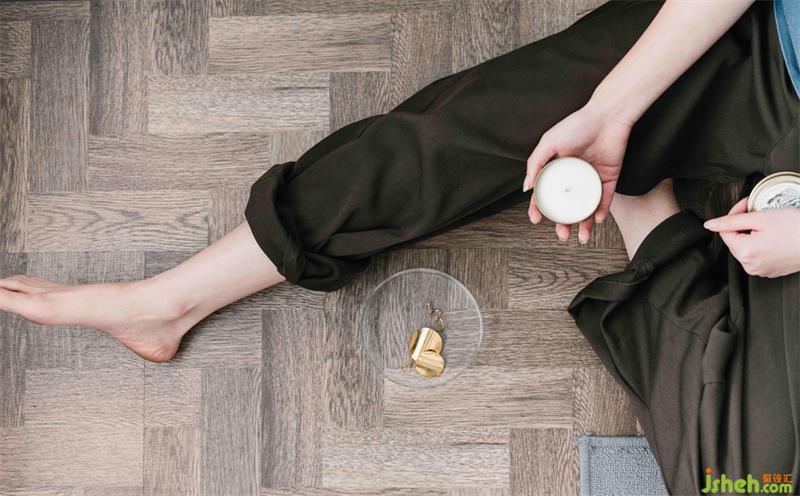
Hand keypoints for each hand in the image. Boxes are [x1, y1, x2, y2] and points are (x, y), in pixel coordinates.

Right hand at [523, 102, 632, 242]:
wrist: (608, 117)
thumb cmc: (577, 125)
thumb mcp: (549, 142)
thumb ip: (535, 164)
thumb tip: (526, 188)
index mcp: (557, 168)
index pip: (545, 193)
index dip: (539, 208)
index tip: (536, 220)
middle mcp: (573, 176)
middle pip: (566, 205)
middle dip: (563, 223)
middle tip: (561, 235)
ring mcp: (591, 179)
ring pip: (585, 207)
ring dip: (583, 224)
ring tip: (581, 237)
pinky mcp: (609, 179)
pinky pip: (605, 200)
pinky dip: (601, 211)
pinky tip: (596, 220)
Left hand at [704, 198, 799, 277]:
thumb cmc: (796, 228)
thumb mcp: (760, 217)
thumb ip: (731, 221)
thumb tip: (710, 225)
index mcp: (744, 253)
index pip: (725, 230)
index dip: (735, 214)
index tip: (747, 205)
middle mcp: (750, 266)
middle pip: (736, 240)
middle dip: (745, 225)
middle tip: (761, 212)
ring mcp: (761, 271)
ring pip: (747, 247)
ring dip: (754, 234)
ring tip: (772, 226)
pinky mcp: (772, 271)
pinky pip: (760, 255)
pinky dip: (764, 244)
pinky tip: (778, 237)